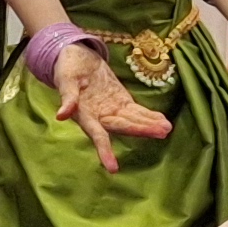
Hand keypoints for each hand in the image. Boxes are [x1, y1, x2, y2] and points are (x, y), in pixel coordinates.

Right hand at [45, 41, 173, 171]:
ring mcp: (112, 110)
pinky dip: (149, 116)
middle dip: (141, 130)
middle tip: (161, 132)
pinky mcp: (120, 101)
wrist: (76, 57)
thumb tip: (61, 116)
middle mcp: (100, 117)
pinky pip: (136, 111)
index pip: (96, 135)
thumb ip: (67, 97)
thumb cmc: (67, 67)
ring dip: (149, 125)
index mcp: (84, 115)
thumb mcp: (65, 79)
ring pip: (132, 121)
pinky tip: (162, 121)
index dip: (105, 151)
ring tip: (166, 128)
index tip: (113, 169)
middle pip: (122, 127)